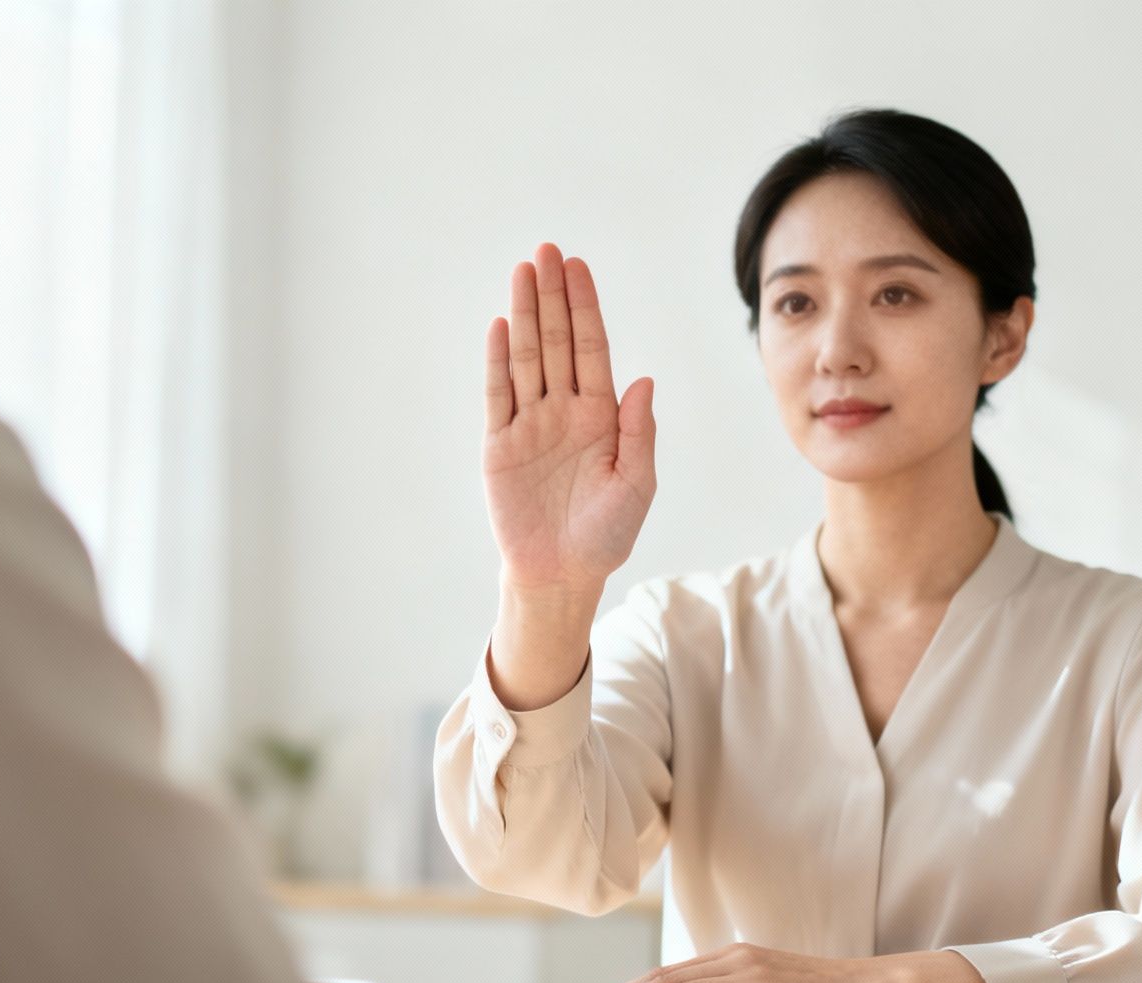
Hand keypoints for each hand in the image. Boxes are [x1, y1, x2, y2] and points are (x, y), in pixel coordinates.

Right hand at [483, 243, 655, 596]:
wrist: (561, 573)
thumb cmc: (606, 534)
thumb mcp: (635, 484)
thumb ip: (639, 433)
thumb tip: (643, 380)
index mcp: (601, 415)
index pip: (591, 349)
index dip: (584, 308)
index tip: (577, 267)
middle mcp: (564, 410)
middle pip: (556, 341)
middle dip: (552, 296)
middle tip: (546, 250)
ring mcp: (530, 424)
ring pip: (527, 357)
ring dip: (525, 314)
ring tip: (523, 272)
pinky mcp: (500, 444)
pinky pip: (499, 394)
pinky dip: (499, 360)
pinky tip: (501, 325)